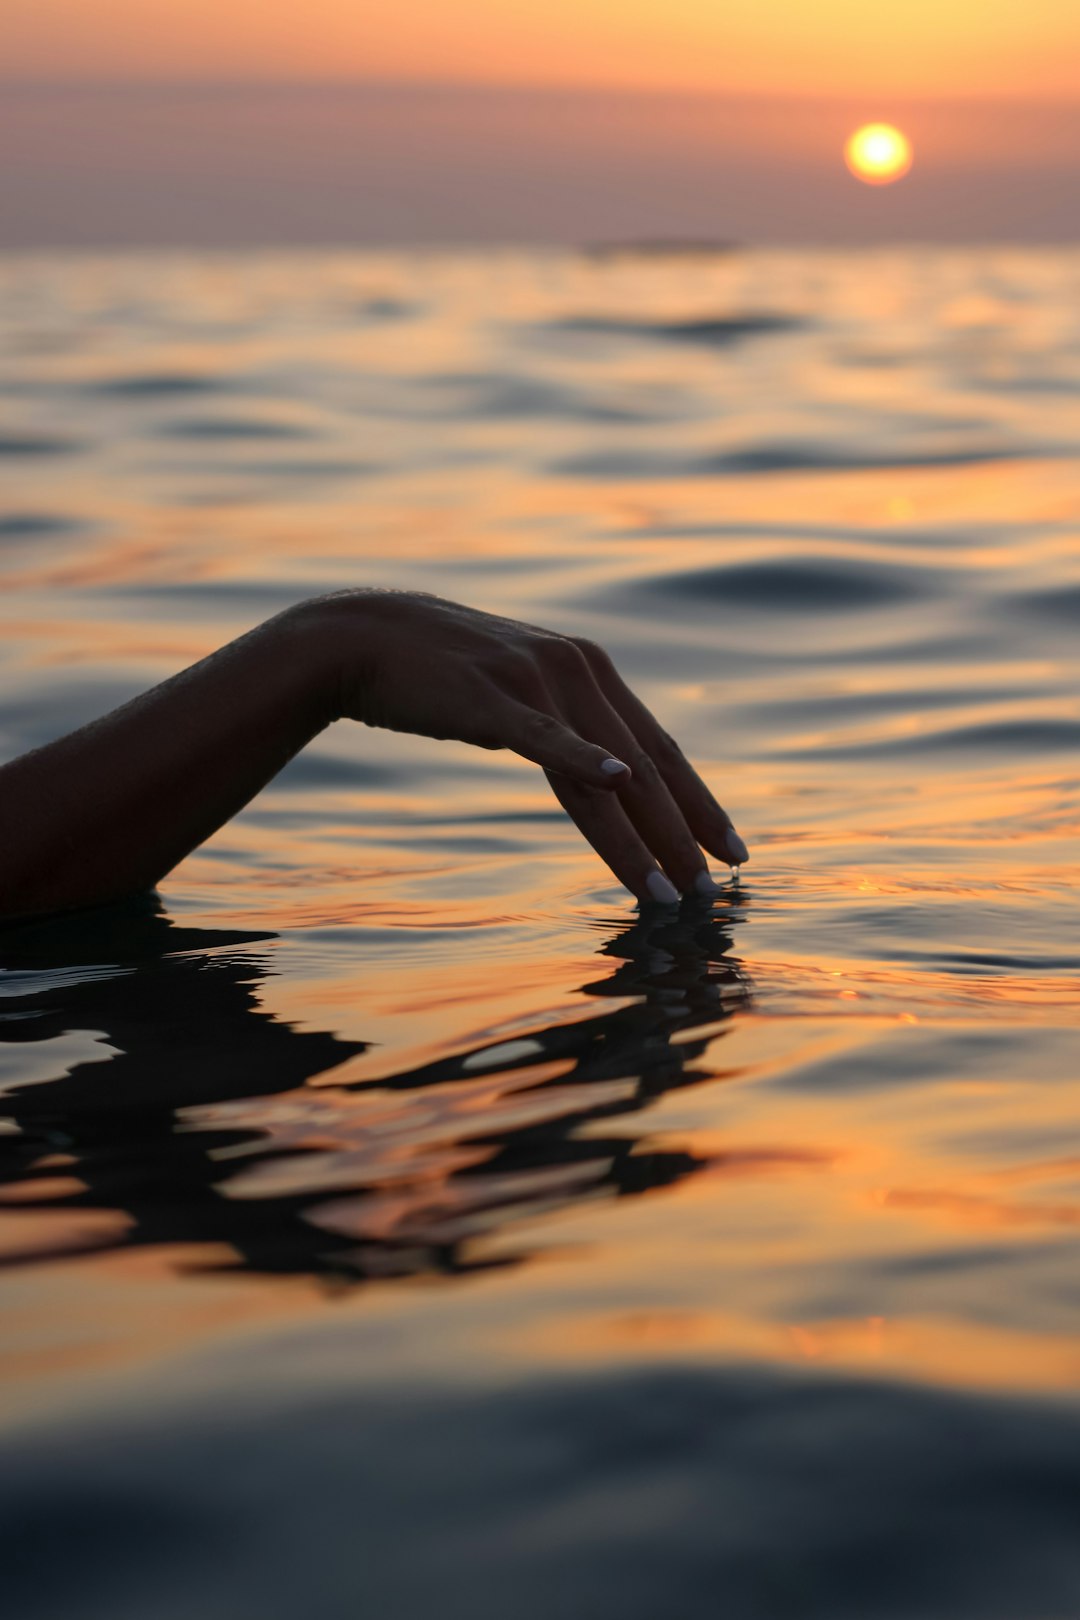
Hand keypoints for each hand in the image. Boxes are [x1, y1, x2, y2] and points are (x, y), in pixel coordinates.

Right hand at [314, 588, 748, 903]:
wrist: (364, 637)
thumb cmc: (440, 675)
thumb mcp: (517, 694)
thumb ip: (560, 722)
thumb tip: (596, 774)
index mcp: (588, 670)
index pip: (659, 748)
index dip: (698, 803)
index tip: (729, 851)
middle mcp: (576, 670)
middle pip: (647, 766)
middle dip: (685, 831)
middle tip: (713, 886)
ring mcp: (536, 681)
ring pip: (607, 770)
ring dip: (645, 833)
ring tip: (673, 885)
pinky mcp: (493, 698)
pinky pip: (546, 738)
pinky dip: (584, 760)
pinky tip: (615, 782)